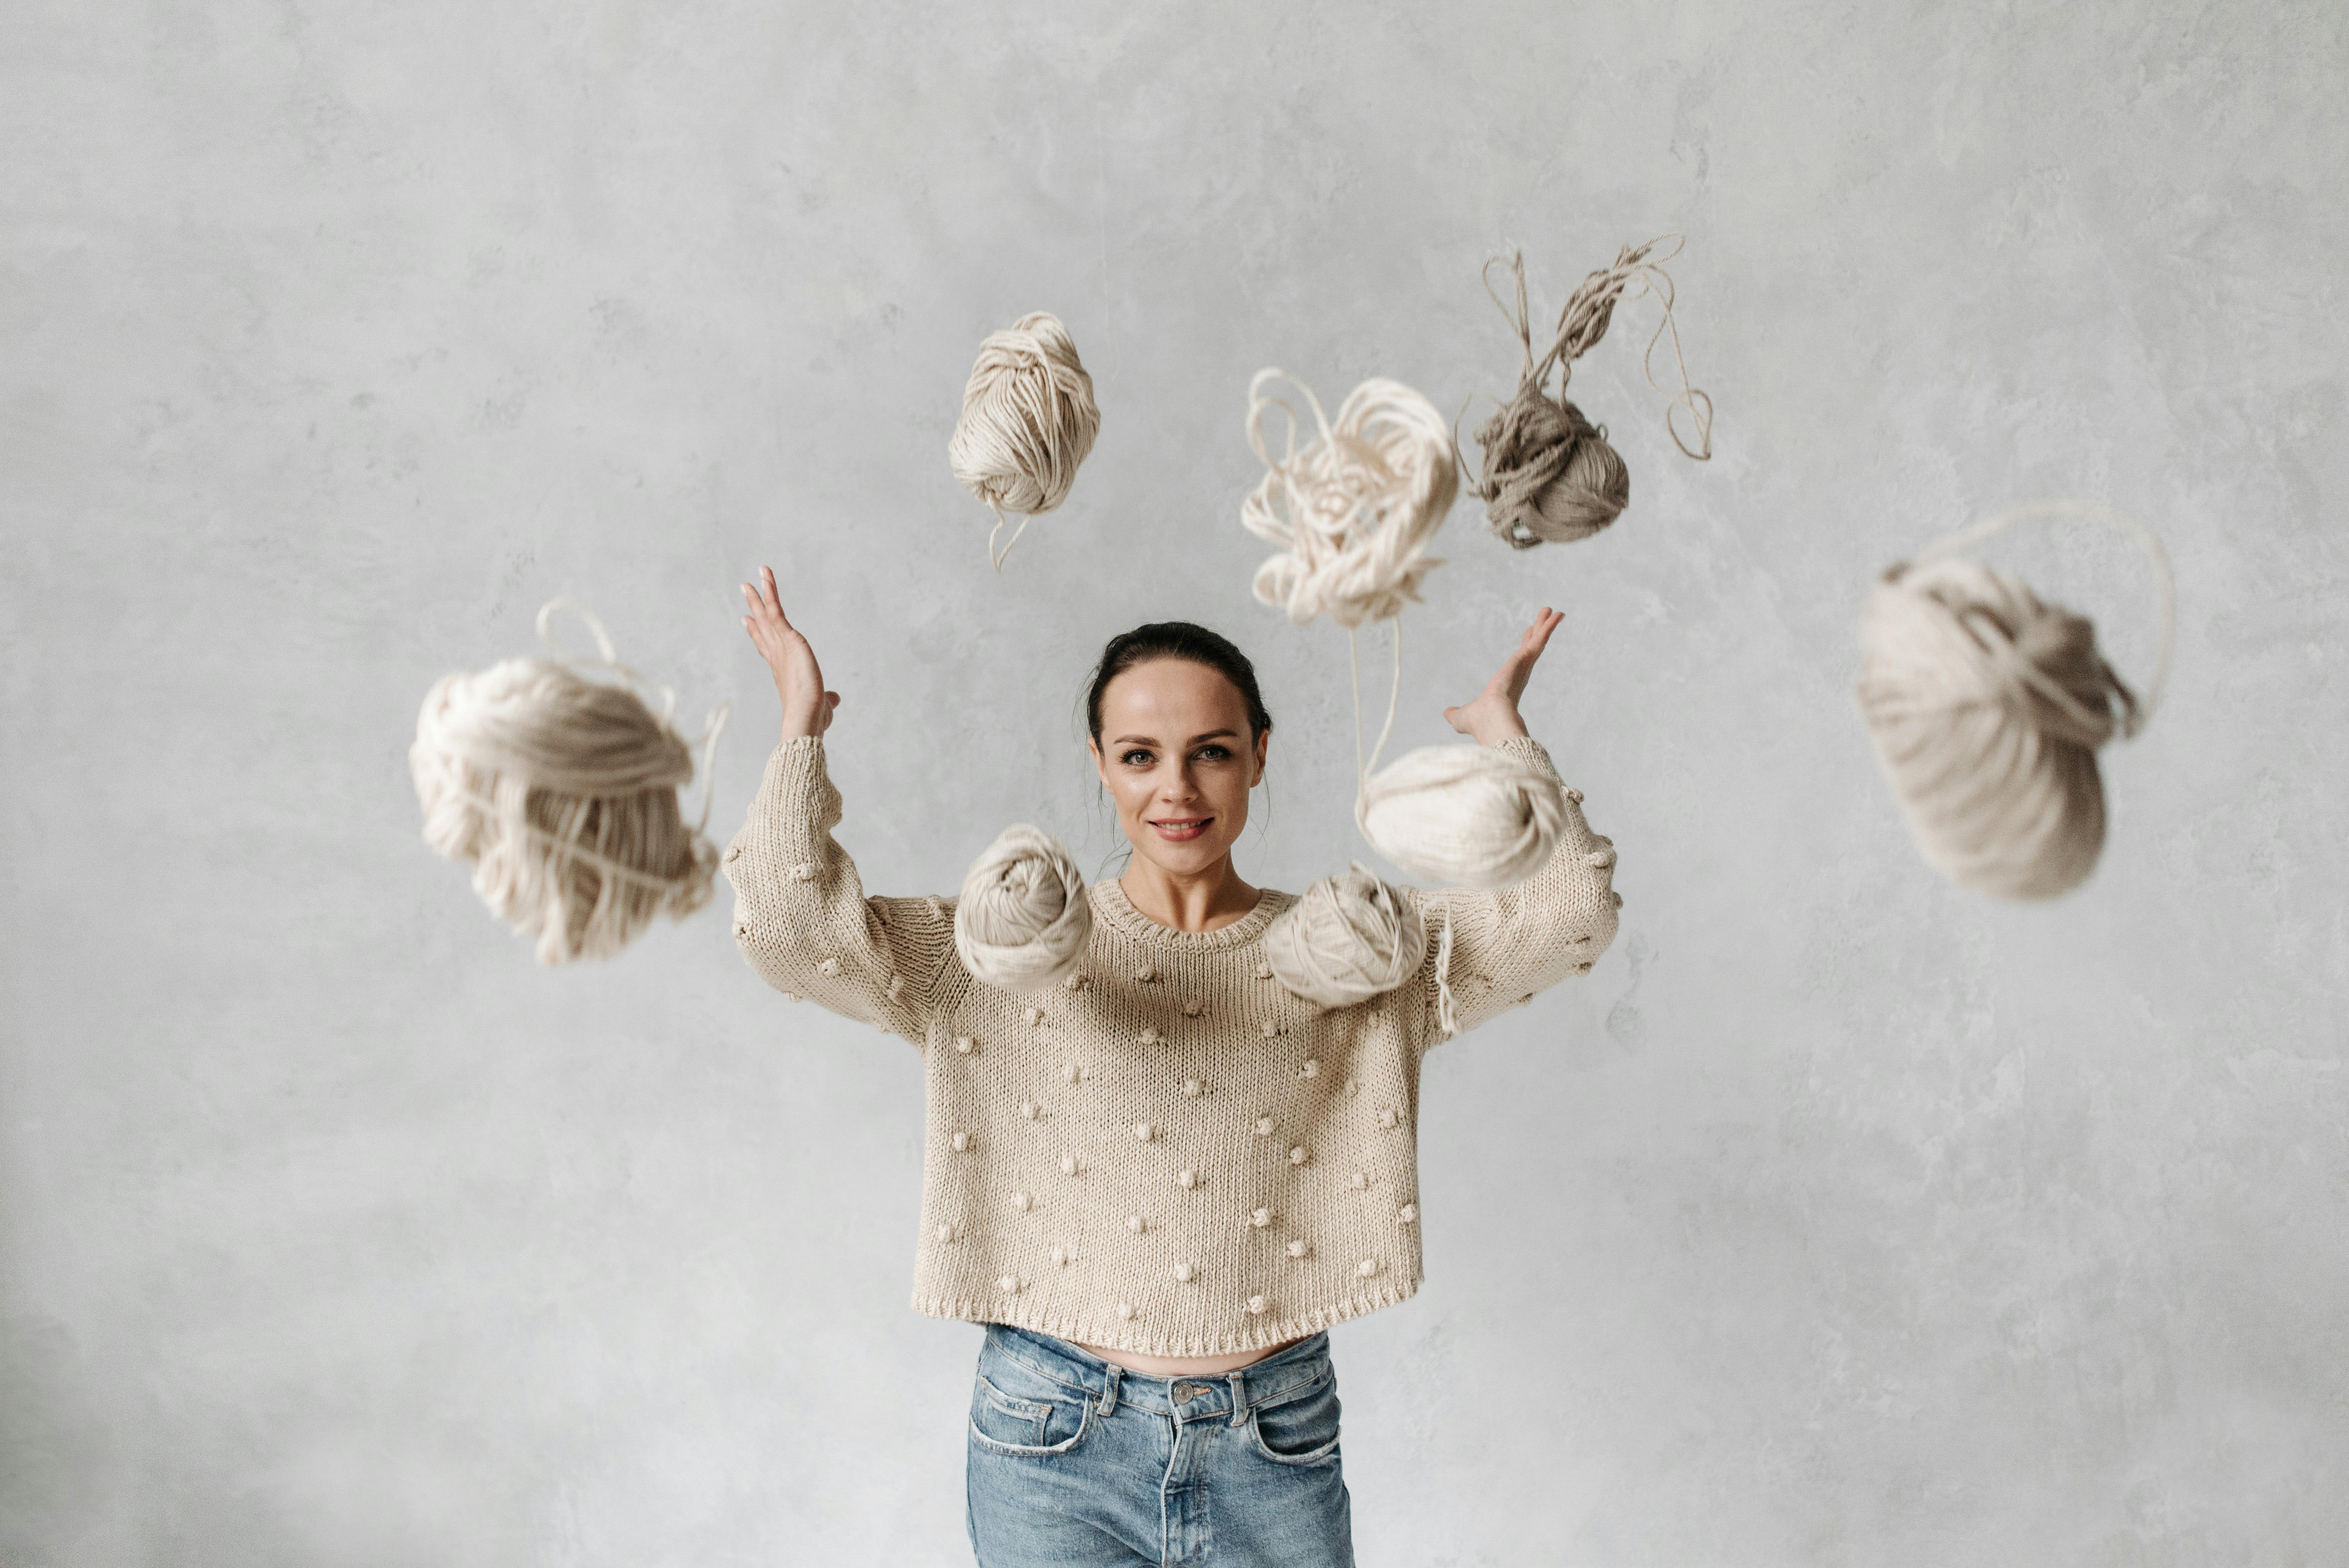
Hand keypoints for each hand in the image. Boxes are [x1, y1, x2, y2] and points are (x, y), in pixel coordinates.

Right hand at [740, 565, 839, 739]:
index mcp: (783, 669)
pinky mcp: (788, 639)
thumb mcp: (823, 704)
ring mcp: (780, 646)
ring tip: (755, 575)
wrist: (806, 717)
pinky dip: (771, 593)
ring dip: (760, 594)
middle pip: (762, 626)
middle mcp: (777, 655)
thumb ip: (828, 698)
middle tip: (747, 589)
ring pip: (767, 614)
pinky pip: (776, 611)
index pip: (767, 647)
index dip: (757, 633)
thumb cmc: (813, 718)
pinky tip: (766, 577)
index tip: (748, 621)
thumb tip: (834, 698)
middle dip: (754, 608)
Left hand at [1443, 607, 1561, 745]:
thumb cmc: (1478, 723)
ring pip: (1538, 641)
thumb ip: (1455, 713)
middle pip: (1531, 648)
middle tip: (1546, 617)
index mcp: (1508, 686)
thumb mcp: (1462, 716)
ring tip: (1554, 610)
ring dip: (1546, 625)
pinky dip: (1548, 627)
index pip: (1518, 663)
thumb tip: (1446, 713)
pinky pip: (1539, 639)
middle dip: (1538, 633)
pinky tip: (1555, 614)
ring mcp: (1524, 667)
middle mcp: (1520, 675)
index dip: (1523, 650)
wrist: (1489, 721)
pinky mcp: (1525, 659)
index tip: (1528, 635)